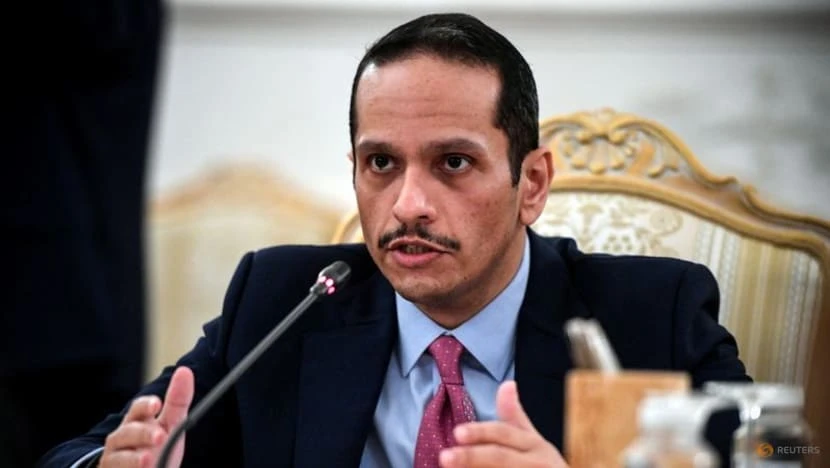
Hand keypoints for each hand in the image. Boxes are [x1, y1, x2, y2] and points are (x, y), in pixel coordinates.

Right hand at [100, 367, 193, 467]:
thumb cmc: (157, 445)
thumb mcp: (171, 424)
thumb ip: (177, 401)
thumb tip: (185, 370)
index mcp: (138, 421)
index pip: (138, 408)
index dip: (146, 405)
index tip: (157, 404)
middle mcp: (122, 437)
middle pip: (128, 432)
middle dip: (144, 434)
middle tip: (161, 437)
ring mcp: (114, 457)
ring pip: (119, 455)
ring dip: (133, 458)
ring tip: (148, 460)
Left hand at [439, 381, 568, 467]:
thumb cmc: (544, 467)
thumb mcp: (533, 441)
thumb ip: (516, 417)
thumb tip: (507, 383)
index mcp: (535, 445)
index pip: (505, 434)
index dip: (480, 432)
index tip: (457, 433)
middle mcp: (537, 463)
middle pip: (500, 457)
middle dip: (471, 457)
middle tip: (444, 457)